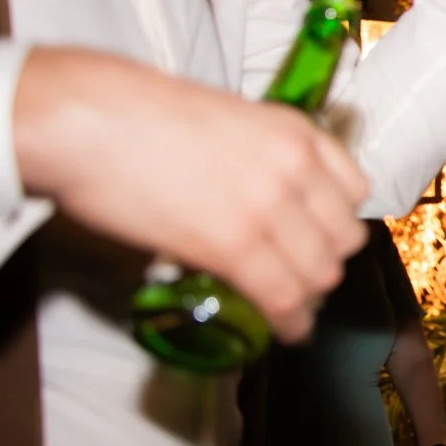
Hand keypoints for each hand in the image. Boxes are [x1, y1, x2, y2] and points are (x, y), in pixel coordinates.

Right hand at [13, 48, 369, 342]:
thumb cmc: (139, 115)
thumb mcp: (230, 120)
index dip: (337, 222)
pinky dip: (290, 321)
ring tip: (292, 306)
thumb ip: (261, 156)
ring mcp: (270, 207)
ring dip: (309, 295)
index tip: (321, 238)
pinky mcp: (234, 246)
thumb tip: (258, 194)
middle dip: (326, 261)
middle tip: (301, 275)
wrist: (90, 121)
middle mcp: (296, 168)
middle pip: (344, 237)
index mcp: (296, 132)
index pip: (355, 191)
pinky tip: (286, 330)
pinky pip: (284, 296)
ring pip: (321, 272)